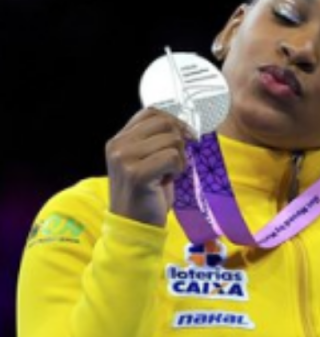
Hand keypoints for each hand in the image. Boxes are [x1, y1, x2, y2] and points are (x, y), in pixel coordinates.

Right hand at [106, 108, 191, 227]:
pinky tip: (167, 180)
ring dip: (179, 158)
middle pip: (164, 123)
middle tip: (176, 161)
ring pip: (172, 140)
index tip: (184, 136)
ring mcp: (124, 158)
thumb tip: (183, 124)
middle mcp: (118, 145)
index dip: (173, 121)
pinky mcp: (137, 173)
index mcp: (119, 140)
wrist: (134, 224)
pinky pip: (172, 157)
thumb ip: (156, 141)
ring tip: (167, 174)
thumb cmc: (147, 193)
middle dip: (179, 140)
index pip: (151, 112)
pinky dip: (178, 169)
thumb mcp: (147, 161)